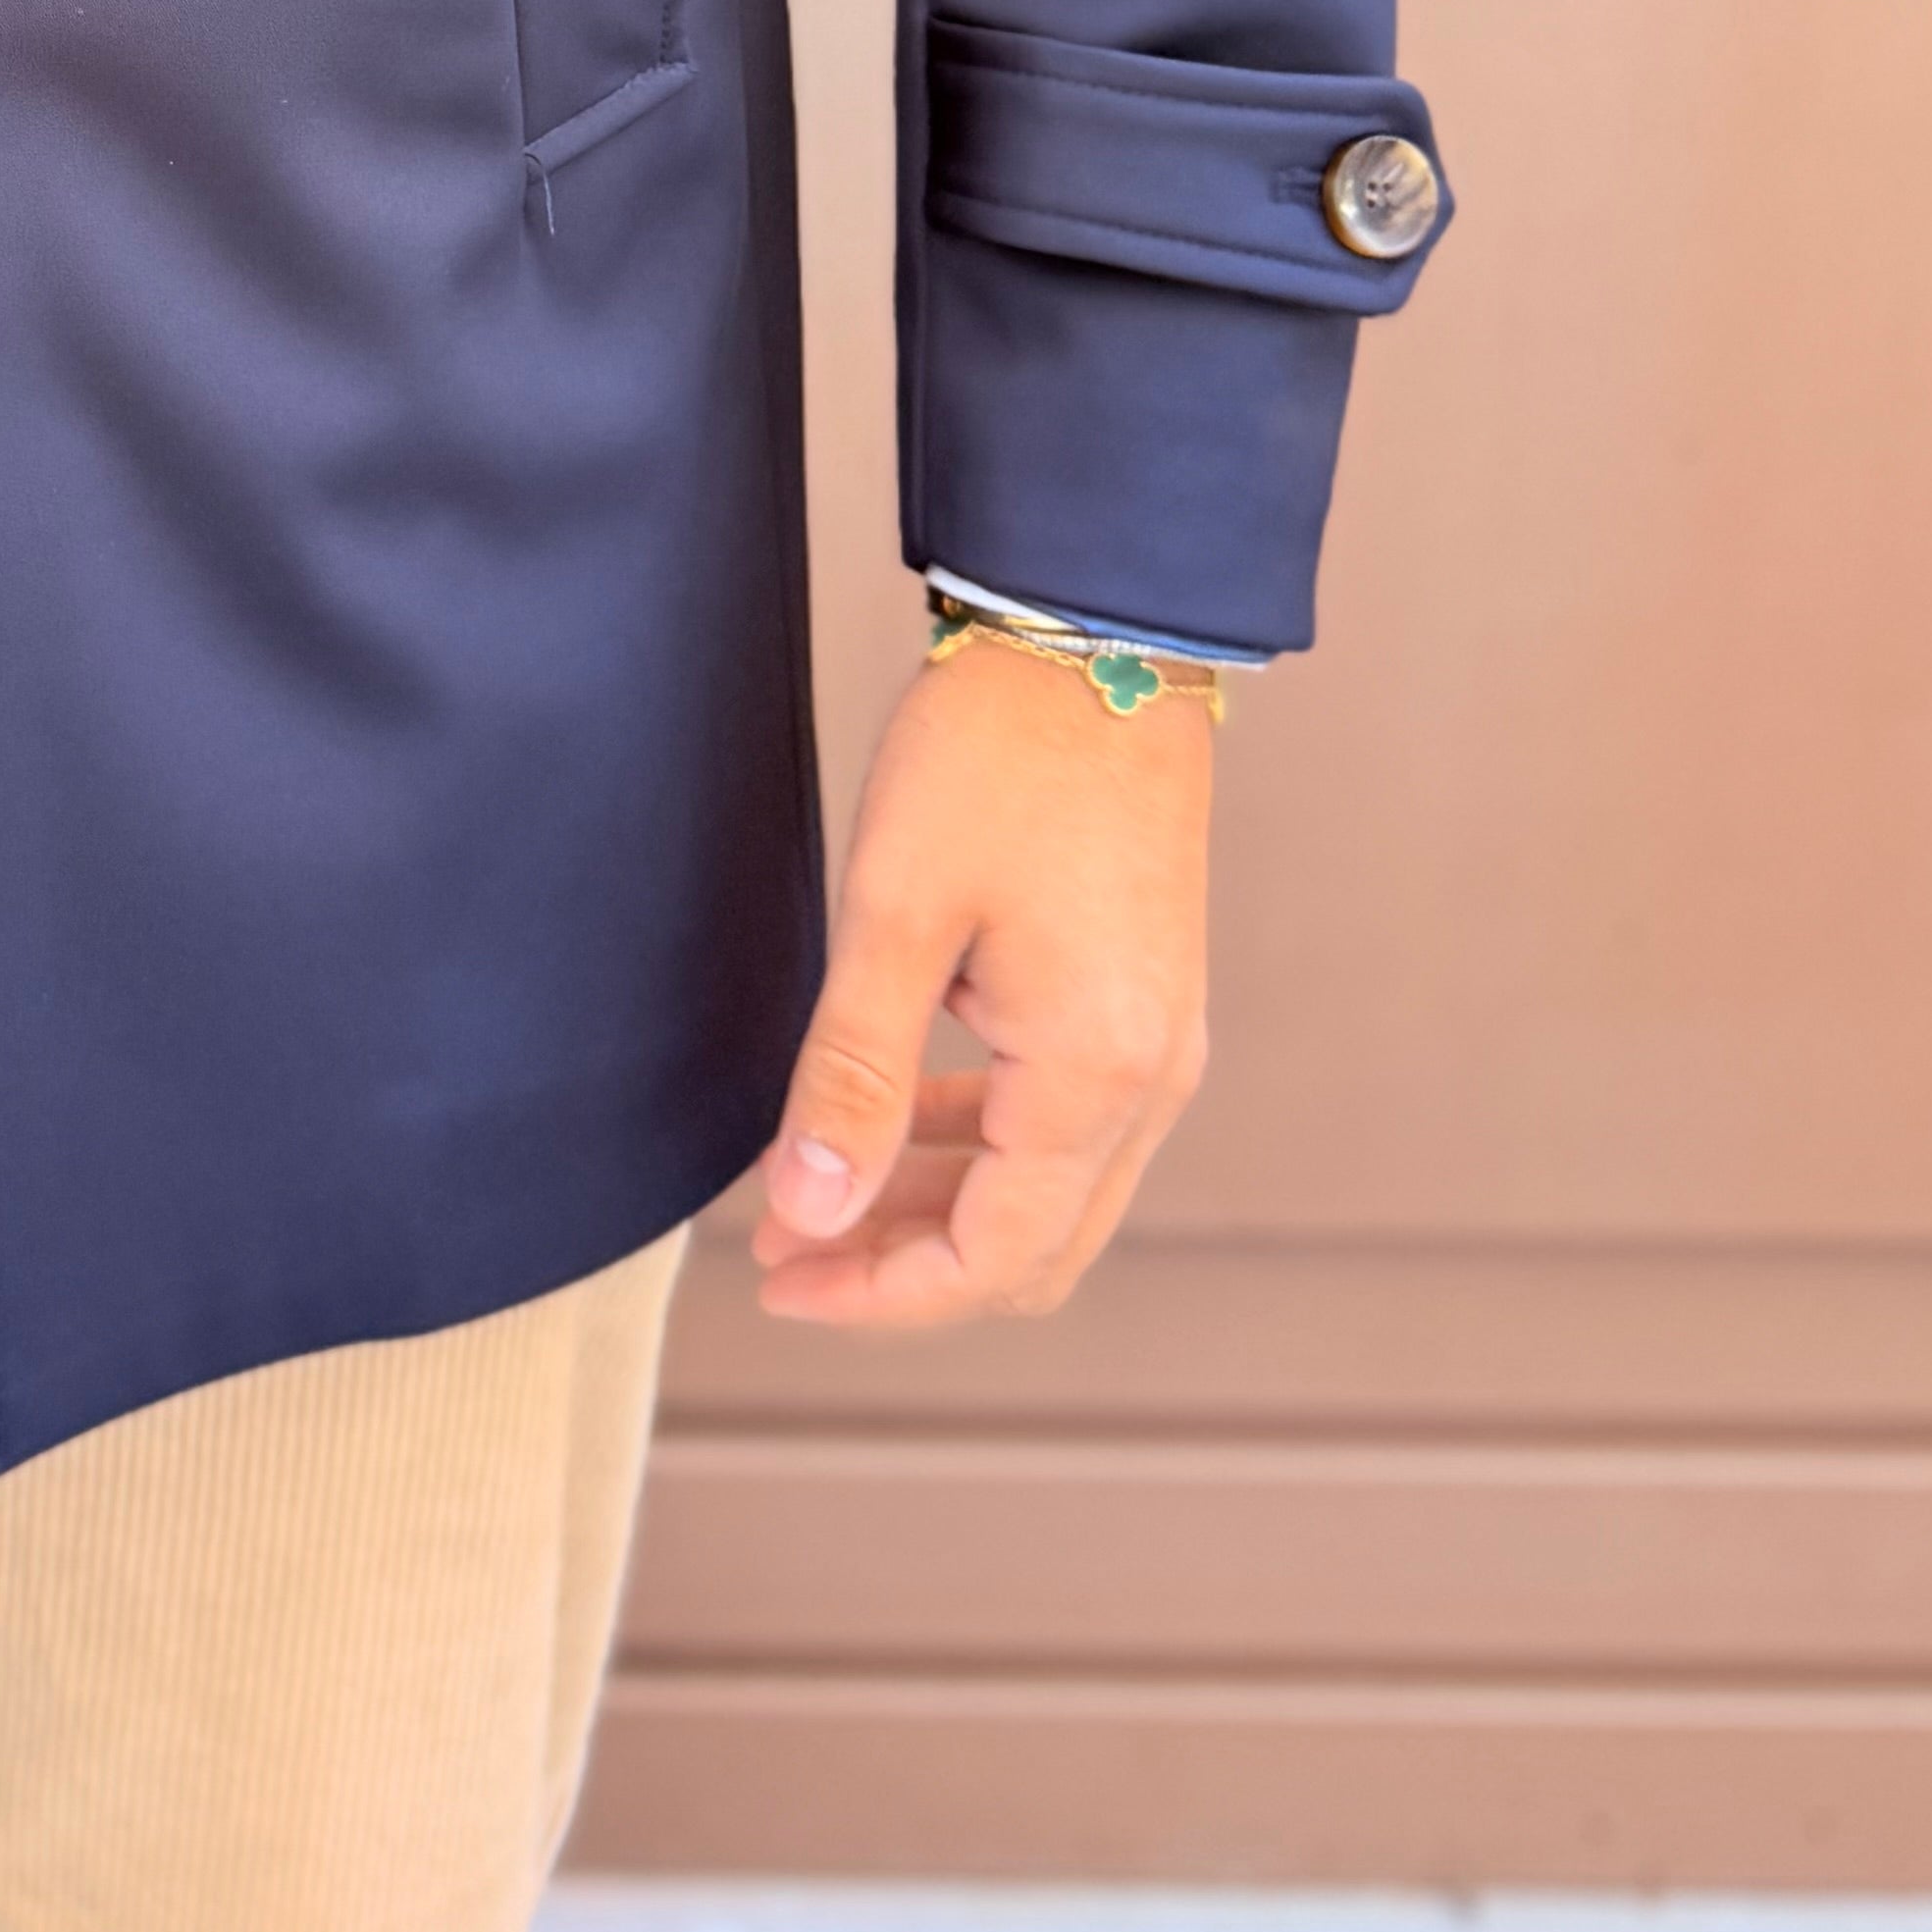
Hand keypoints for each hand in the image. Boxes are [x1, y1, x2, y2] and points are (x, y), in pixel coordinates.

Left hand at [752, 632, 1214, 1331]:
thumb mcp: (897, 915)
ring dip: (937, 1208)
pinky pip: (1063, 1124)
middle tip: (784, 1251)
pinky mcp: (1142, 1003)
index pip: (989, 1259)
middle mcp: (1148, 1081)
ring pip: (1049, 1194)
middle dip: (904, 1269)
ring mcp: (1156, 1044)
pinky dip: (977, 1145)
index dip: (877, 1291)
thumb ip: (854, 1077)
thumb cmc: (995, 757)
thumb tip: (813, 1209)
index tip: (775, 1275)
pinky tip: (893, 1117)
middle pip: (1029, 1249)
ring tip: (820, 1193)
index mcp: (1093, 1075)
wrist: (1095, 640)